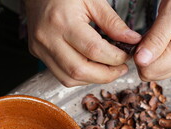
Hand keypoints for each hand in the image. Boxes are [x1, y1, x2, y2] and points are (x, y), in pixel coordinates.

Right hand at [25, 0, 141, 86]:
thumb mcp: (93, 0)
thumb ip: (113, 23)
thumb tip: (132, 41)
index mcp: (62, 21)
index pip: (94, 50)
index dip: (115, 58)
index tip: (126, 56)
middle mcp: (48, 38)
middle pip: (80, 71)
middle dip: (106, 75)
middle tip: (121, 69)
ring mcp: (41, 49)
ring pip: (69, 79)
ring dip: (93, 79)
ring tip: (108, 70)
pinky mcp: (38, 54)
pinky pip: (61, 76)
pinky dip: (80, 77)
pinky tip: (92, 69)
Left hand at [134, 0, 170, 80]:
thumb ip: (156, 38)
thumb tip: (141, 60)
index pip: (147, 70)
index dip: (139, 54)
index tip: (146, 35)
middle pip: (150, 73)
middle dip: (144, 55)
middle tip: (154, 33)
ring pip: (154, 70)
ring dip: (150, 53)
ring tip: (162, 33)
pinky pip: (161, 64)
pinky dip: (157, 52)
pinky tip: (164, 38)